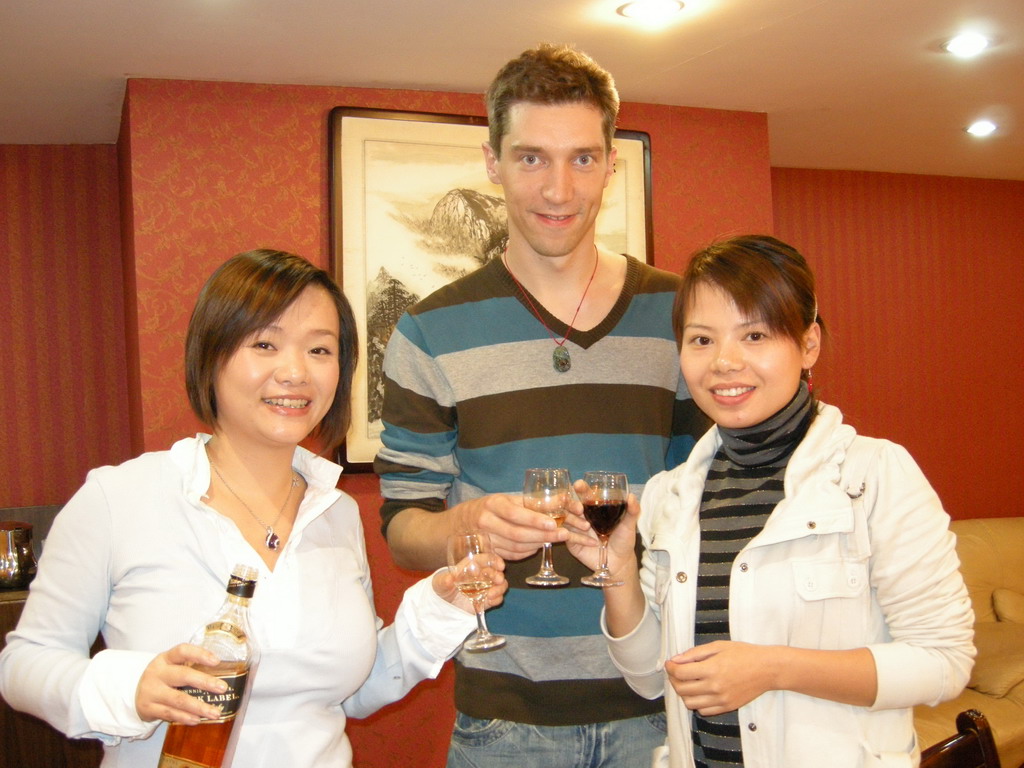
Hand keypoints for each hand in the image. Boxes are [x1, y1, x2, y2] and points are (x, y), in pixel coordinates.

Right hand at [135, 644, 227, 723]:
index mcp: (165, 659)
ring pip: (178, 699)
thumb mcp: (171, 667)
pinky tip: (198, 719)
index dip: (199, 654)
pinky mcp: (148, 708)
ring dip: (199, 707)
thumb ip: (190, 667)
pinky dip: (185, 717)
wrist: (132, 691)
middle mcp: (157, 673)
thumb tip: (223, 674)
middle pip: (182, 675)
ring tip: (215, 713)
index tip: (216, 661)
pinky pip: (170, 714)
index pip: (182, 651)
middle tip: (223, 688)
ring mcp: (151, 691)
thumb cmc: (162, 677)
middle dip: (205, 682)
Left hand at [433, 556, 507, 612]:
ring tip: (491, 594)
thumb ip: (444, 580)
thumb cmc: (443, 586)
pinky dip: (497, 598)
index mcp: (471, 566)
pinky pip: (497, 598)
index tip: (500, 565)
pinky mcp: (486, 600)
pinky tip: (491, 601)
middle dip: (498, 575)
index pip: (485, 559)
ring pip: (500, 584)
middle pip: (495, 571)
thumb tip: (449, 579)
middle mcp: (481, 575)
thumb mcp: (440, 582)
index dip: (494, 560)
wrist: (444, 604)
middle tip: (498, 580)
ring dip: (500, 588)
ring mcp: (485, 587)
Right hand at [453, 494, 588, 561]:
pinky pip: (511, 556)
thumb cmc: (488, 507)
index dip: (535, 520)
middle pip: (518, 534)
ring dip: (538, 544)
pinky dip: (527, 552)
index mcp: (492, 504)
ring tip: (556, 540)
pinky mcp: (486, 554)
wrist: (459, 524)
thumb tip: (559, 501)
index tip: (554, 523)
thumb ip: (528, 501)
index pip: (515, 514)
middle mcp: (486, 522)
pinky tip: (538, 547)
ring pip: (516, 547)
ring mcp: (485, 540)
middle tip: (565, 535)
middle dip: (544, 535)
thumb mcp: (504, 498)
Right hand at [566, 484, 638, 578]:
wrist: (619, 562)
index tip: (579, 485)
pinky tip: (592, 542)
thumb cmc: (623, 541)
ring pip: (566, 519)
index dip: (580, 488)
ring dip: (573, 520)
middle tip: (579, 507)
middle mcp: (582, 516)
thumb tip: (631, 496)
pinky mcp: (572, 542)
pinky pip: (568, 536)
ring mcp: (575, 529)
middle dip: (571, 503)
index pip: (584, 494)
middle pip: (570, 504)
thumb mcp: (629, 525)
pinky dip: (577, 537)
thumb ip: (632, 511)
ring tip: (586, 526)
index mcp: (594, 508)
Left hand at [664, 641, 776, 715]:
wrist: (767, 669)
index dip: (670, 668)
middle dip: (674, 680)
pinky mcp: (726, 707)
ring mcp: (721, 700)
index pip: (680, 673)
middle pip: (682, 689)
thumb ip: (694, 653)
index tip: (669, 664)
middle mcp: (714, 687)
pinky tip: (700, 692)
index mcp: (711, 669)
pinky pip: (703, 711)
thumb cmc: (744, 654)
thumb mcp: (718, 646)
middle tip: (676, 672)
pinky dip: (697, 703)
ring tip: (687, 682)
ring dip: (683, 693)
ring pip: (690, 703)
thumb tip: (676, 659)